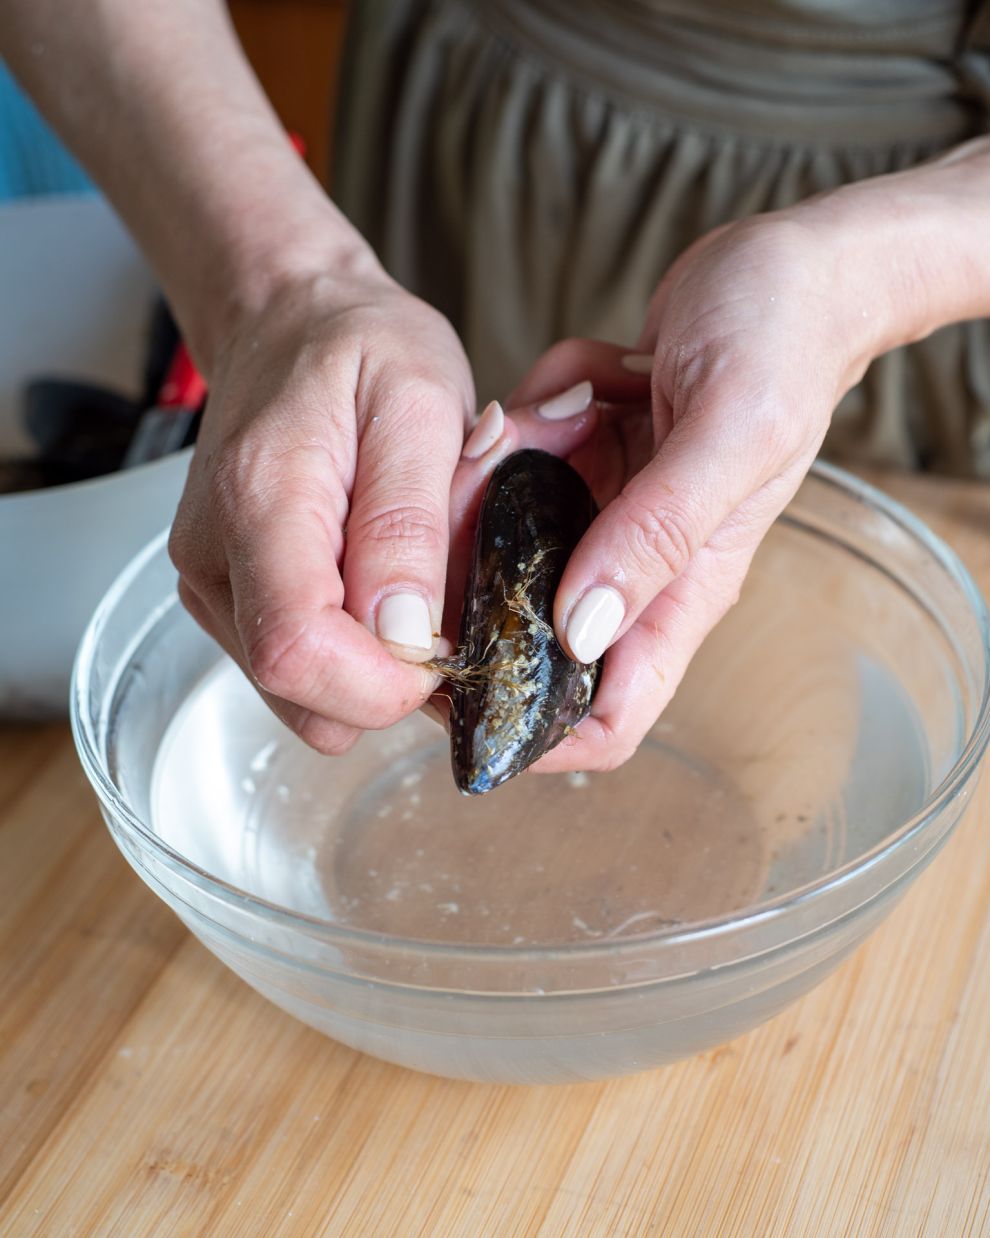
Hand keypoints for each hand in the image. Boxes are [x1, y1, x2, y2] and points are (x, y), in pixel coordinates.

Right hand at [169, 263, 474, 754]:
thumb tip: (405, 635)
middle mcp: (215, 557)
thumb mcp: (418, 403)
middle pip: (297, 692)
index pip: (297, 650)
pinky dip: (350, 660)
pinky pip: (294, 672)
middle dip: (389, 687)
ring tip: (411, 593)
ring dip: (372, 675)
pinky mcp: (227, 597)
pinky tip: (379, 595)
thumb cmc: (360, 347)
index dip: (382, 683)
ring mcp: (213, 584)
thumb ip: (409, 521)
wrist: (290, 321)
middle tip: (446, 619)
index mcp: (259, 500)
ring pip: (298, 697)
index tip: (447, 652)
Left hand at [483, 211, 891, 772]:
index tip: (457, 690)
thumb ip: (660, 532)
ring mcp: (606, 516)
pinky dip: (530, 416)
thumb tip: (582, 631)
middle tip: (473, 489)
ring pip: (507, 532)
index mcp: (682, 591)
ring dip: (504, 466)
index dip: (531, 733)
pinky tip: (583, 377)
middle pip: (522, 623)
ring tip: (546, 405)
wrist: (792, 268)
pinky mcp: (587, 466)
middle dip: (481, 567)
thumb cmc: (785, 342)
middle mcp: (636, 568)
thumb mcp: (730, 431)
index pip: (606, 718)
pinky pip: (518, 460)